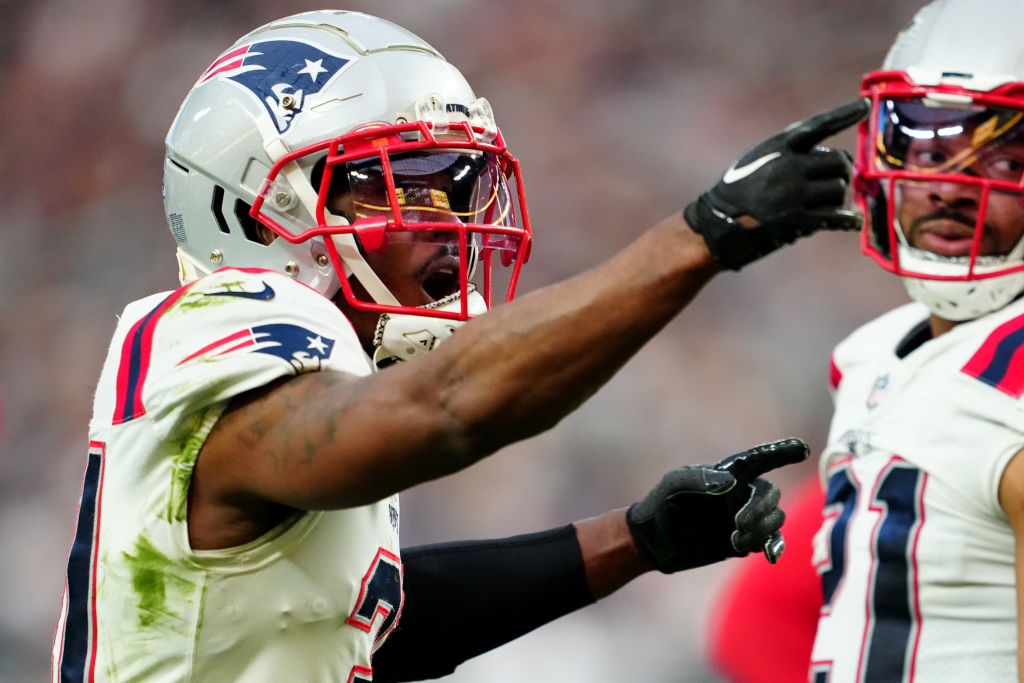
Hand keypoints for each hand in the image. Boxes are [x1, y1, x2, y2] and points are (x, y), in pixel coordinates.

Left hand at [626, 438, 808, 572]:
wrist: (654, 541)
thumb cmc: (661, 504)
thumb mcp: (674, 486)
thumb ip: (699, 479)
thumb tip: (731, 483)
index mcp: (728, 473)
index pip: (760, 459)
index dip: (782, 452)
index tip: (802, 448)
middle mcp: (741, 492)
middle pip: (770, 495)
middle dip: (760, 509)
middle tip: (738, 524)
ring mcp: (745, 517)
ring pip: (774, 519)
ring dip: (761, 530)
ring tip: (734, 540)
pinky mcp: (744, 540)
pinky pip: (770, 541)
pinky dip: (774, 547)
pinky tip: (770, 555)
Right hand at [684, 99, 868, 269]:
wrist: (715, 224)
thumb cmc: (737, 192)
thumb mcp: (758, 160)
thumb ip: (790, 154)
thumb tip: (833, 159)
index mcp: (778, 146)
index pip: (818, 125)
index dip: (843, 114)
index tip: (864, 107)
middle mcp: (789, 165)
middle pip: (838, 162)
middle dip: (841, 172)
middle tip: (835, 183)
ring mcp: (793, 193)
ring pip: (839, 190)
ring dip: (837, 199)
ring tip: (823, 205)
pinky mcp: (797, 219)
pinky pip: (834, 216)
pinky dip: (847, 220)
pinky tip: (853, 222)